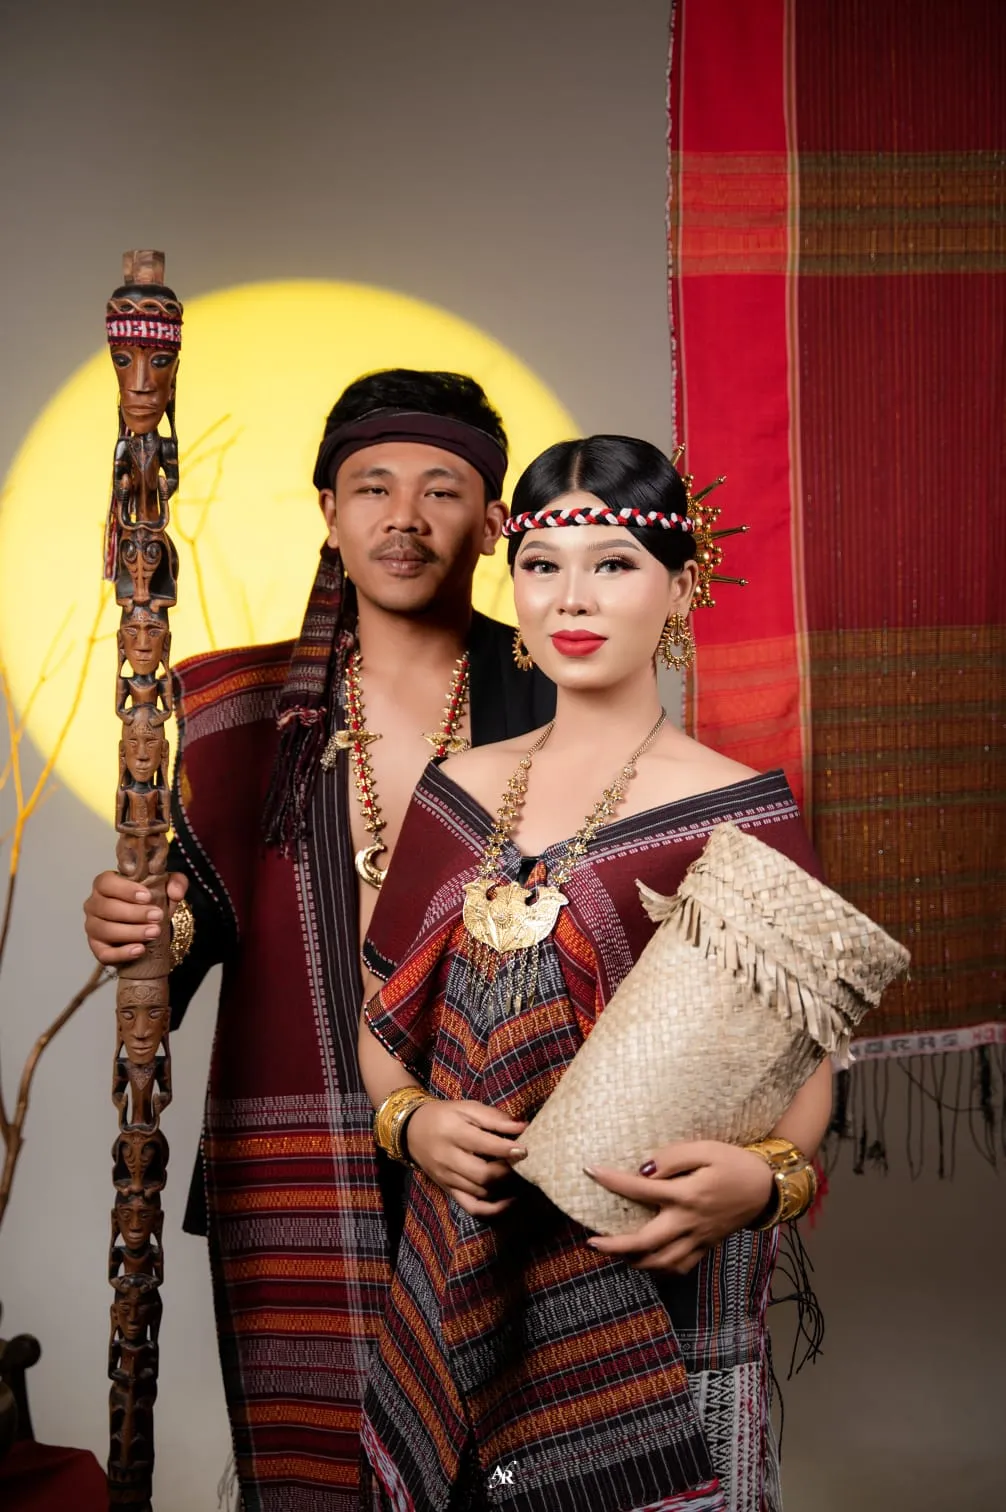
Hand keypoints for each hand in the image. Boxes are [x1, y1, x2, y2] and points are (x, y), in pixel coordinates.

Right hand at [83, 870, 188, 964]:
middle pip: (106, 907)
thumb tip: (176, 893)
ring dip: (132, 932)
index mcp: (105, 884)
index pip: (106, 882)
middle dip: (134, 913)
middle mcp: (94, 904)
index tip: (147, 896)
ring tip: (154, 932)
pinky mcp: (97, 948)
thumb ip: (176, 882)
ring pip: (105, 930)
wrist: (149, 925)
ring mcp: (93, 927)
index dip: (125, 889)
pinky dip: (122, 953)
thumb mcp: (167, 887)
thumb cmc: (151, 901)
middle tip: (157, 916)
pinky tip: (140, 950)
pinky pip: (103, 953)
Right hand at [405, 1100, 527, 1218]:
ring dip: (503, 1186)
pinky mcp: (448, 1190)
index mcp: (453, 1132)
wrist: (412, 1130)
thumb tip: (523, 1126)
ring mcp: (447, 1178)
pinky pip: (472, 1207)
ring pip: (480, 1191)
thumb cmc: (444, 1116)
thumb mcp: (467, 1108)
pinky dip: (493, 1209)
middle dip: (507, 1170)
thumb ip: (494, 1117)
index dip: (508, 1148)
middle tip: (521, 1162)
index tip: (525, 1148)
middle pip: (483, 1174)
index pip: (484, 1145)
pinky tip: (509, 1201)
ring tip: (517, 1175)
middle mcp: (448, 1158)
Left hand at [584, 1140, 774, 1274]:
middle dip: (615, 1246)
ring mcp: (698, 1239)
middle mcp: (689, 1222)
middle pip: (645, 1243)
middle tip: (590, 1243)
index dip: (613, 1181)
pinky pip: (680, 1267)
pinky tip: (647, 1263)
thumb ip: (674, 1157)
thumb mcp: (706, 1149)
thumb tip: (644, 1170)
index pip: (640, 1189)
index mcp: (687, 1195)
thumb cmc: (735, 1163)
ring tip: (613, 1254)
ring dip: (634, 1262)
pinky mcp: (706, 1246)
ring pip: (661, 1263)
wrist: (768, 1188)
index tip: (591, 1171)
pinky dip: (660, 1270)